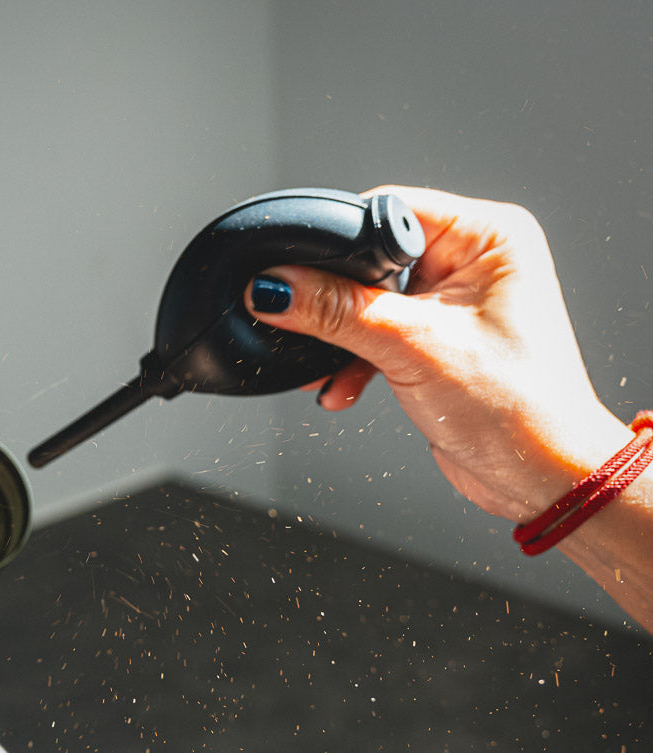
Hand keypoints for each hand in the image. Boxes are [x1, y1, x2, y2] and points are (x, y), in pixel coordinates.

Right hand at [246, 186, 629, 521]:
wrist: (540, 477)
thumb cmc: (517, 407)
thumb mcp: (413, 347)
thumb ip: (336, 311)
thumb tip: (276, 285)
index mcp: (488, 235)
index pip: (390, 213)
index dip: (337, 243)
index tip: (292, 271)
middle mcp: (474, 260)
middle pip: (373, 260)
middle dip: (336, 303)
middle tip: (307, 329)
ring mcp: (455, 303)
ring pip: (370, 304)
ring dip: (342, 342)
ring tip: (329, 372)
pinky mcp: (439, 342)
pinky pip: (379, 336)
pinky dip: (356, 362)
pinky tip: (343, 387)